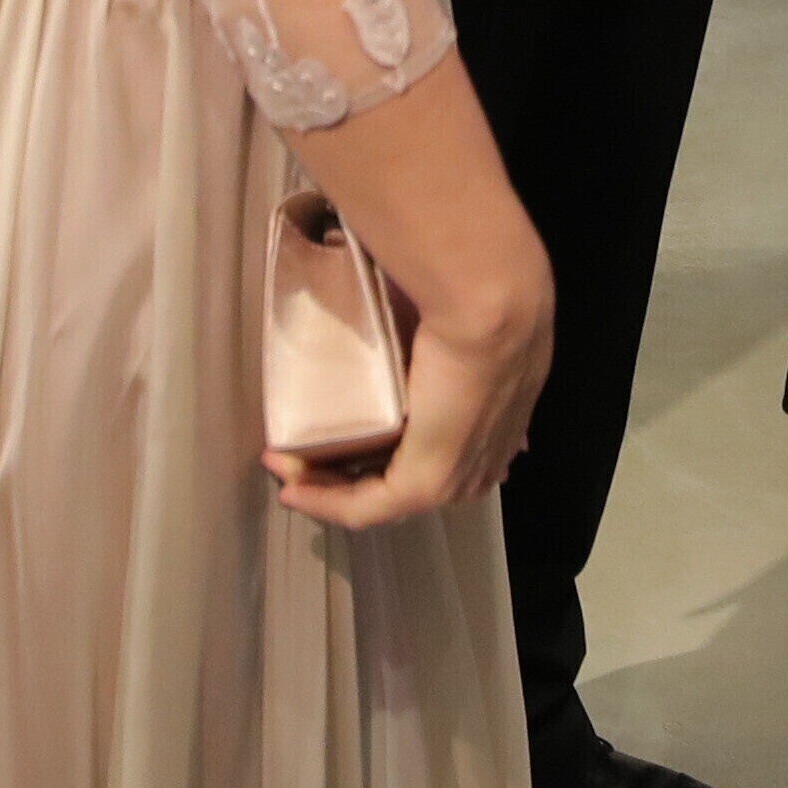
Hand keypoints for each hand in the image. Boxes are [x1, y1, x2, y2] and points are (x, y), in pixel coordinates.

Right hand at [270, 281, 551, 531]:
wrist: (491, 301)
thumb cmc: (475, 291)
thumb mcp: (458, 312)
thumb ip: (432, 316)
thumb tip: (393, 280)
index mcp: (502, 419)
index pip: (444, 449)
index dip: (393, 447)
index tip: (353, 432)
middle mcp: (484, 458)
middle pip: (407, 478)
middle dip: (350, 469)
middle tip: (304, 451)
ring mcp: (457, 477)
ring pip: (383, 496)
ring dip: (328, 485)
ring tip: (285, 464)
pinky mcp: (425, 483)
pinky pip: (366, 507)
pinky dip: (323, 501)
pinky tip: (290, 491)